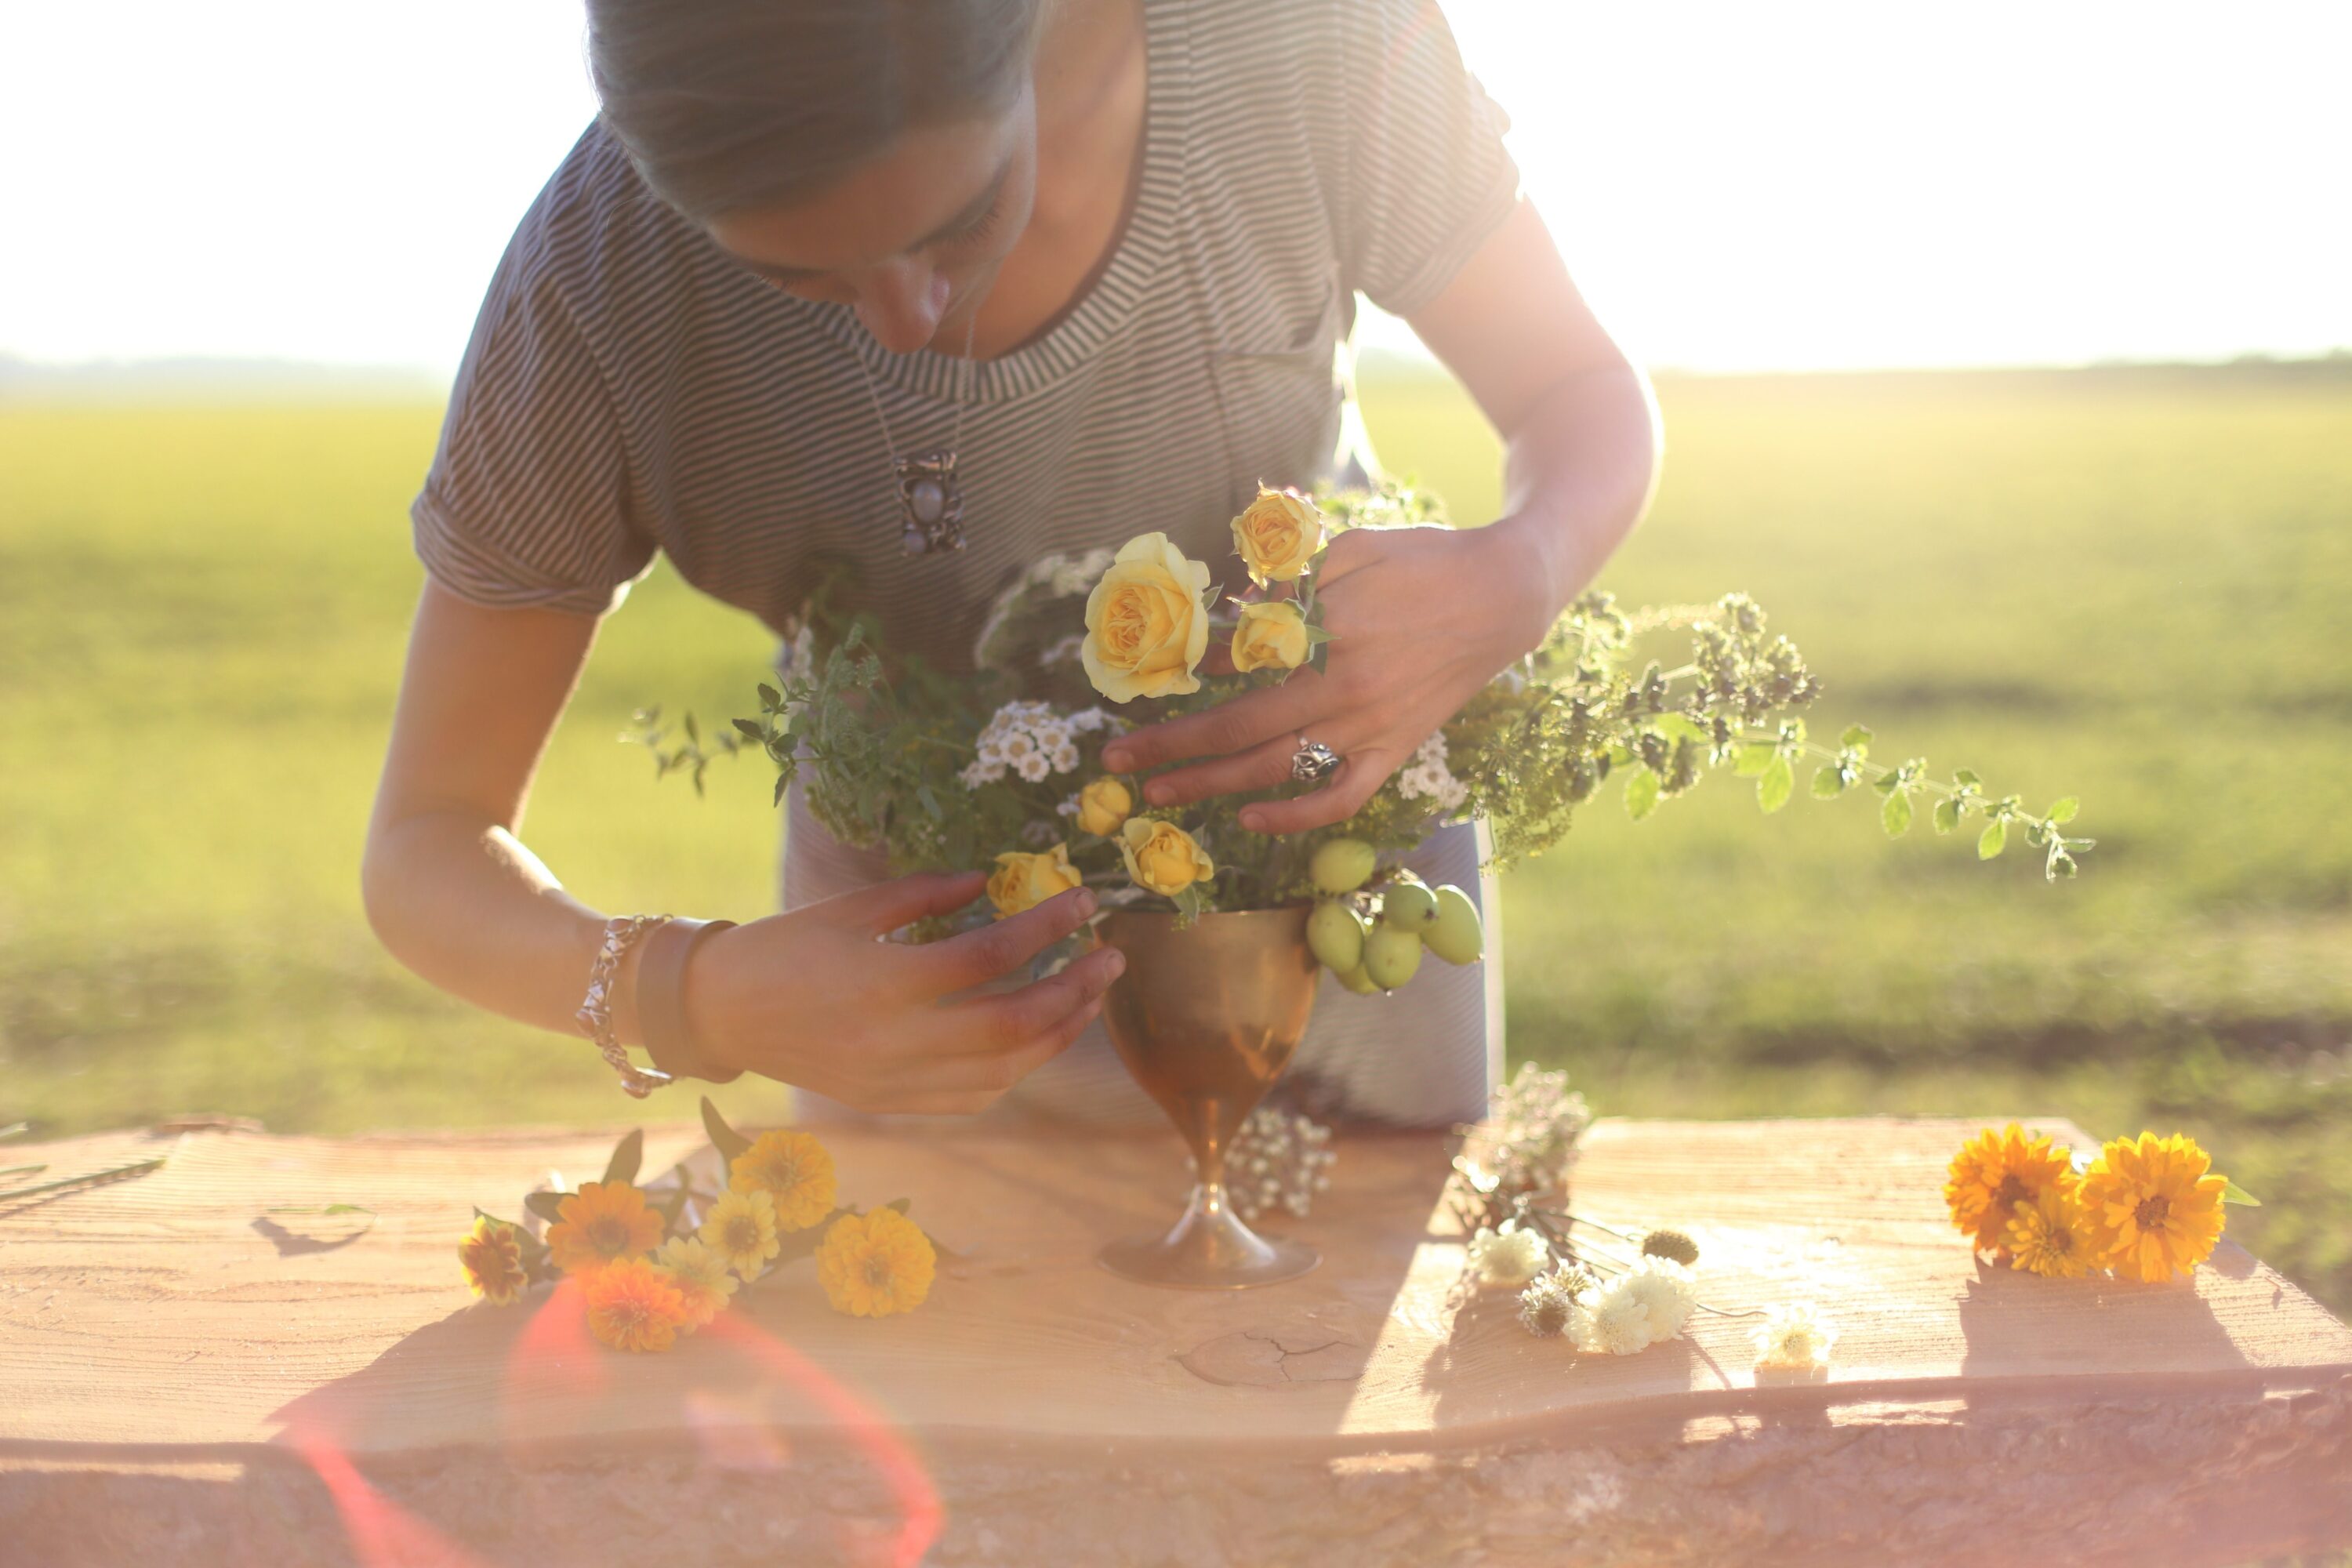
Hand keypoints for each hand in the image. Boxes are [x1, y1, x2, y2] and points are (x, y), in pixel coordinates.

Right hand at [684, 872, 1122, 1114]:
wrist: (720, 1013)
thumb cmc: (785, 945)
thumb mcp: (851, 907)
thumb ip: (925, 893)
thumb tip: (993, 879)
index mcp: (883, 980)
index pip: (988, 956)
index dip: (1044, 927)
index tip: (1083, 900)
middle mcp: (895, 1039)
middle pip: (1012, 1024)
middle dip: (1073, 990)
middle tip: (1111, 957)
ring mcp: (894, 1080)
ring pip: (1003, 1072)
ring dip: (1057, 1034)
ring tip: (1089, 998)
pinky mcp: (890, 1101)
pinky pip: (973, 1097)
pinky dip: (1016, 1070)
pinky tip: (1038, 1038)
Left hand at [1101, 519, 1554, 832]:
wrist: (1504, 594)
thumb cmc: (1422, 562)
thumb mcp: (1348, 551)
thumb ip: (1287, 588)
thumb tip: (1227, 622)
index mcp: (1329, 634)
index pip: (1234, 669)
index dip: (1183, 679)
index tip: (1140, 688)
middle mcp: (1344, 690)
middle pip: (1239, 730)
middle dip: (1170, 748)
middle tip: (1116, 760)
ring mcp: (1371, 727)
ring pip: (1275, 769)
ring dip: (1210, 785)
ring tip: (1158, 795)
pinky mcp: (1395, 749)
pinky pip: (1339, 797)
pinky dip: (1294, 816)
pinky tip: (1250, 817)